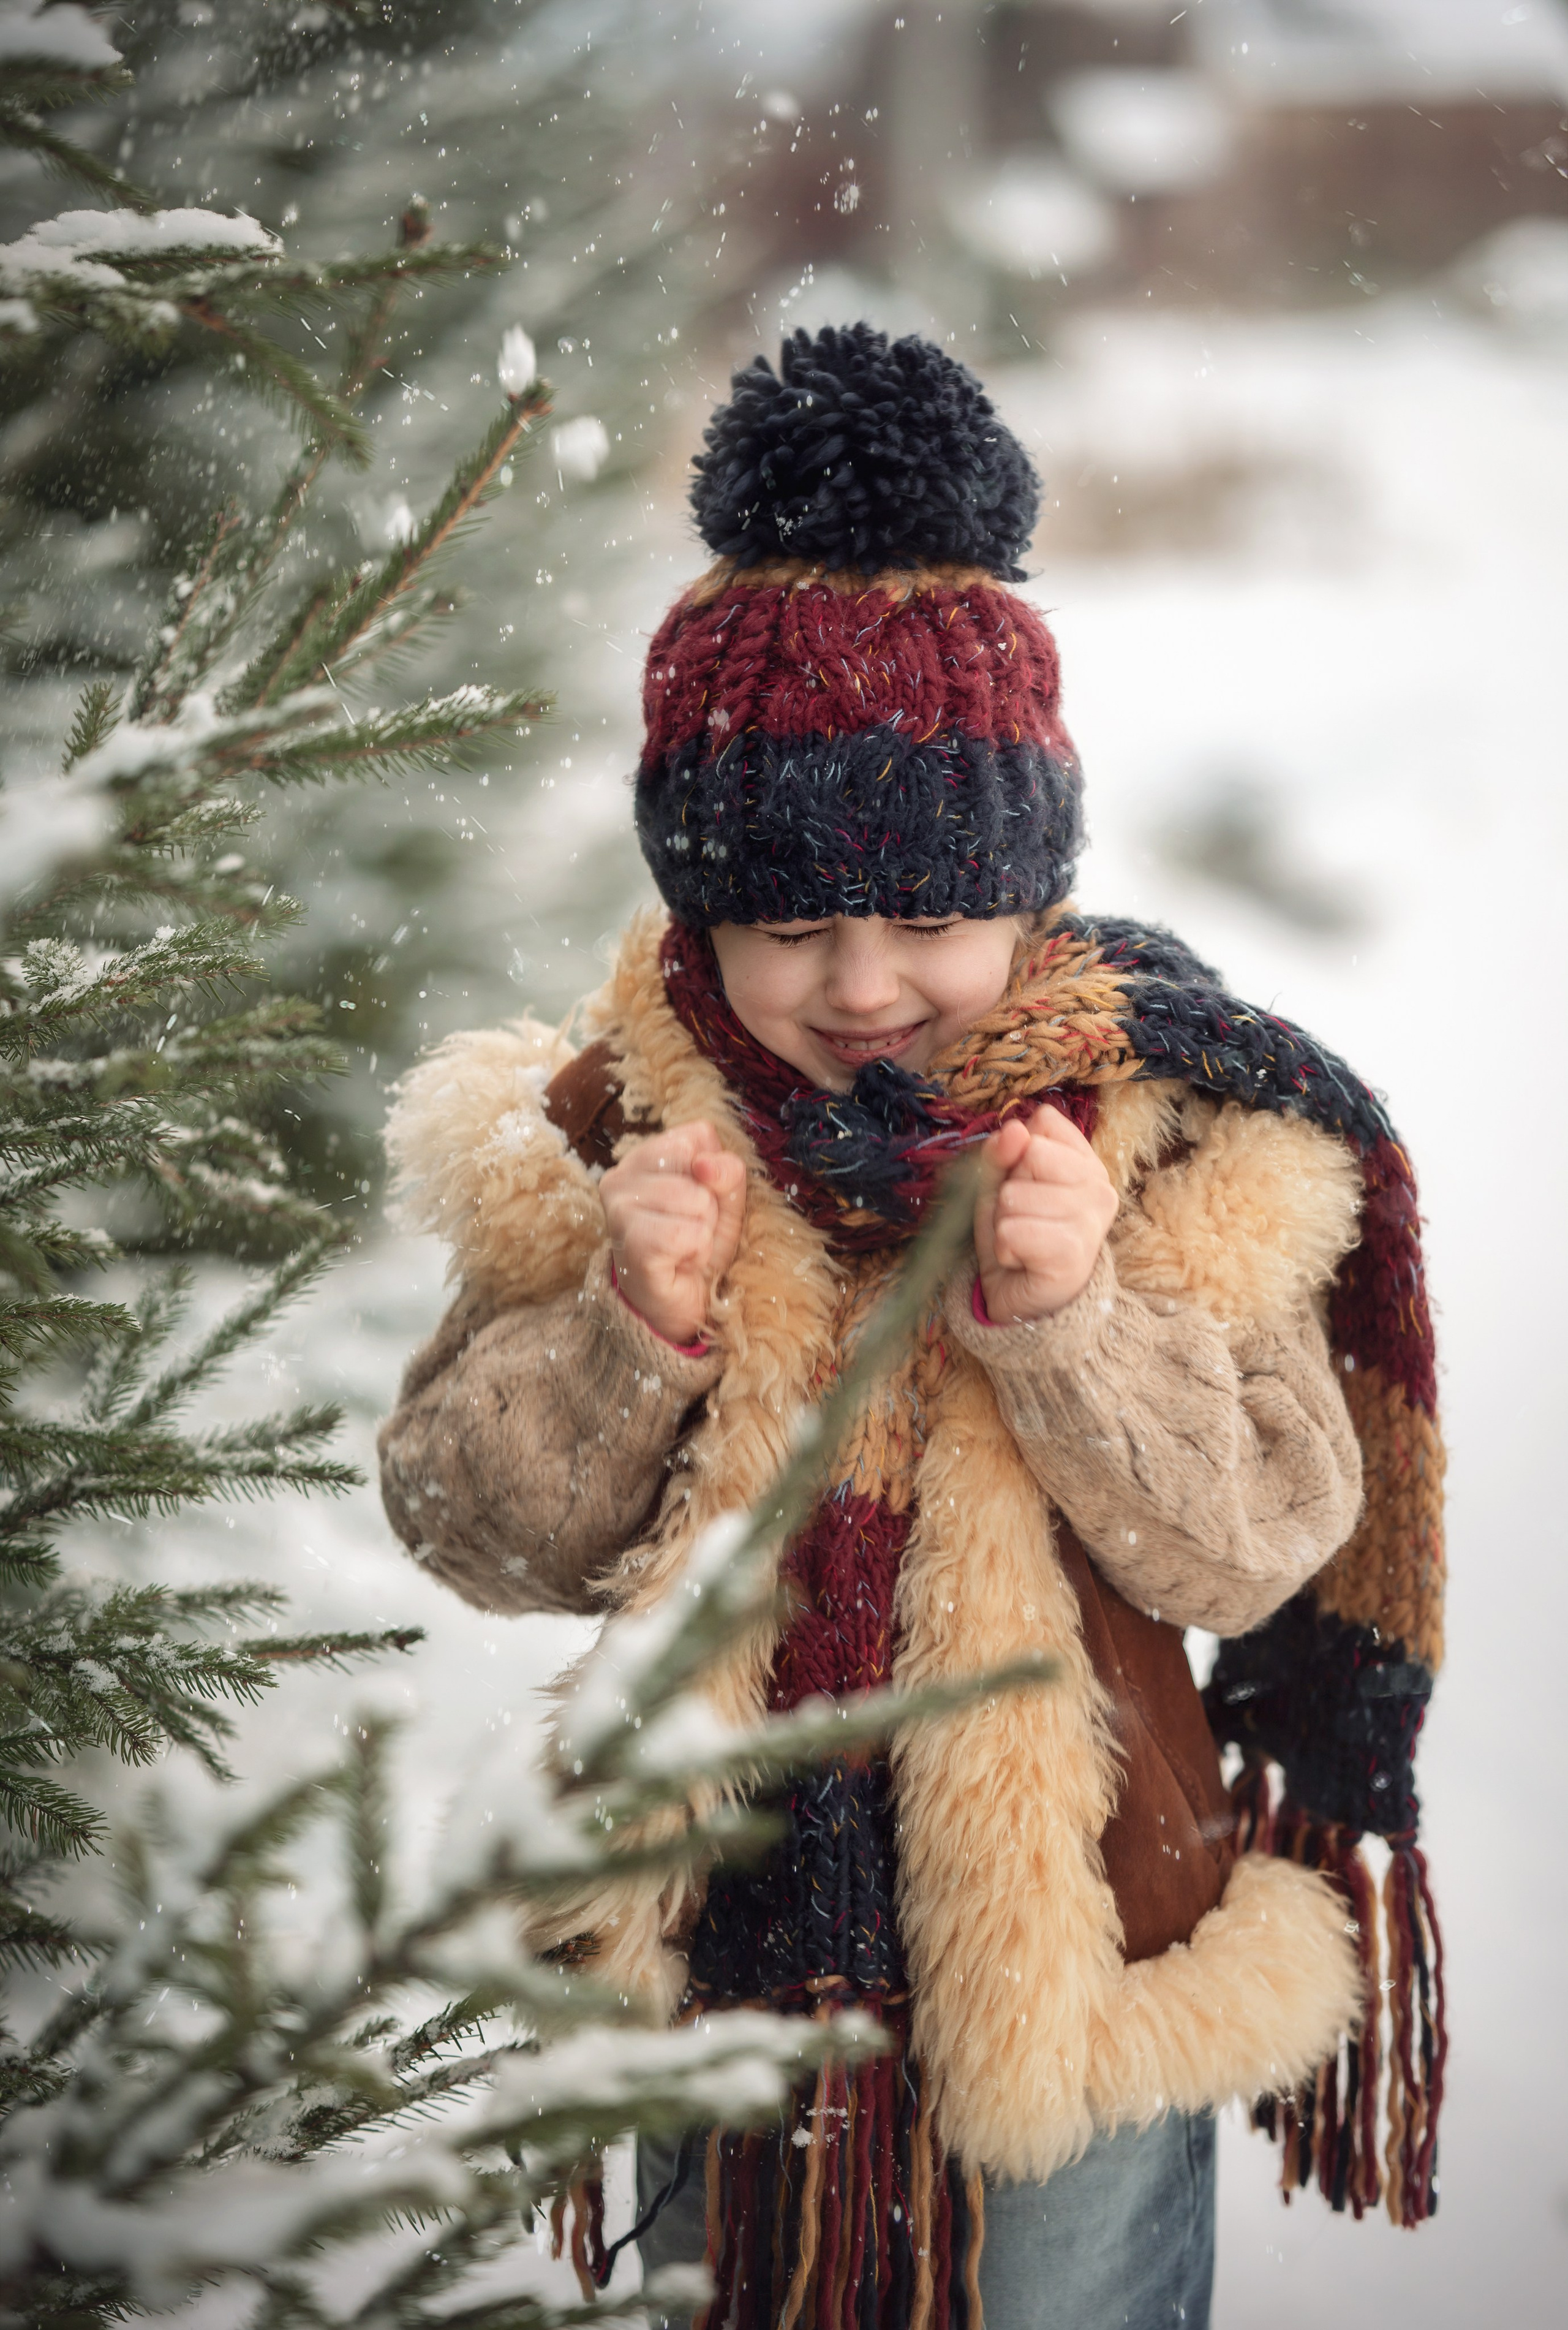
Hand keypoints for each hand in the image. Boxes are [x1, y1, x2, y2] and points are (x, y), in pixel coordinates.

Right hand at [600, 1121, 746, 1346]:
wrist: (684, 1304)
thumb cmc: (698, 1244)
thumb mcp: (725, 1199)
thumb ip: (727, 1171)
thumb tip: (705, 1165)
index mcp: (643, 1155)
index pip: (698, 1135)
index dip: (713, 1174)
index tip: (697, 1203)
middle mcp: (620, 1176)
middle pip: (698, 1168)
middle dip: (710, 1205)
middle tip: (689, 1231)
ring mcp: (618, 1210)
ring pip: (695, 1200)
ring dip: (704, 1232)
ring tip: (684, 1248)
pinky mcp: (629, 1244)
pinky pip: (686, 1234)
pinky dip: (696, 1252)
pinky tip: (679, 1263)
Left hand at [973, 1103, 1117, 1325]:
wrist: (1020, 1298)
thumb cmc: (1016, 1233)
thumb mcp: (999, 1183)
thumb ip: (1001, 1152)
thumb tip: (1014, 1129)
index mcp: (1087, 1162)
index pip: (1044, 1123)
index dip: (1017, 1154)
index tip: (1026, 1184)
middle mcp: (1100, 1187)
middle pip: (1031, 1153)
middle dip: (1008, 1188)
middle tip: (1020, 1218)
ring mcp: (1091, 1221)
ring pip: (1014, 1195)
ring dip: (1003, 1223)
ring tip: (1021, 1241)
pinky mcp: (1074, 1254)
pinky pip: (1012, 1231)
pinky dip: (1004, 1248)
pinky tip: (1020, 1260)